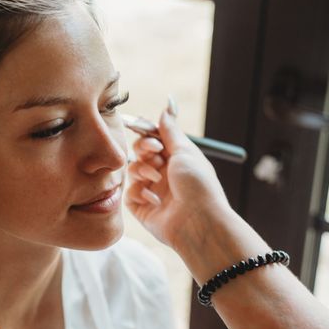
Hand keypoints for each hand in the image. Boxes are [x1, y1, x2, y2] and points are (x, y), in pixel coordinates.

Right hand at [125, 108, 231, 249]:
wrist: (199, 221)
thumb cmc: (198, 185)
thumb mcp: (185, 151)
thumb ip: (170, 130)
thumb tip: (167, 107)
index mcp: (176, 160)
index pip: (153, 141)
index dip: (148, 136)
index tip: (151, 137)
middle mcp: (163, 174)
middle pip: (139, 153)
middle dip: (143, 150)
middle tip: (154, 153)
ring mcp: (152, 192)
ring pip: (132, 171)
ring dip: (143, 170)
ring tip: (156, 179)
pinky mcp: (142, 209)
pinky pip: (129, 193)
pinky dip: (140, 192)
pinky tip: (155, 199)